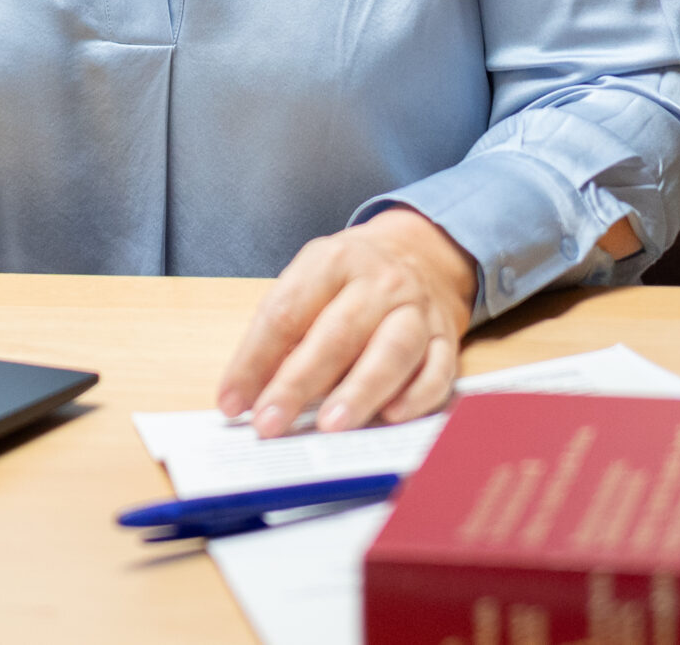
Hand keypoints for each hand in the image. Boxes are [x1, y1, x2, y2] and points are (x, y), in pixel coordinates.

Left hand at [215, 208, 477, 437]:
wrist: (421, 253)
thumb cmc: (350, 278)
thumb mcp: (311, 280)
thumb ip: (284, 329)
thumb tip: (252, 392)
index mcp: (332, 262)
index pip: (286, 312)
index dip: (254, 360)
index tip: (232, 402)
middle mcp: (379, 282)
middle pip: (337, 334)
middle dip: (298, 383)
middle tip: (269, 423)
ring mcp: (417, 310)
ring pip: (392, 350)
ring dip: (360, 391)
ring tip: (329, 426)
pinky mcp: (447, 338)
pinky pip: (438, 370)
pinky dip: (416, 396)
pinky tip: (392, 417)